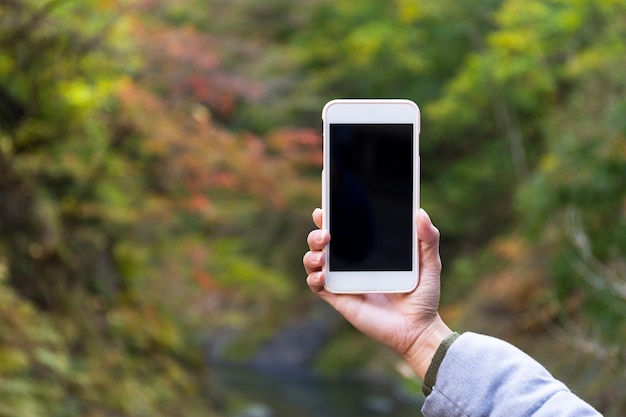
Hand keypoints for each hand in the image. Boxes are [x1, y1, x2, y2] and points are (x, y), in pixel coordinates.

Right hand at [303, 208, 451, 379]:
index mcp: (369, 251)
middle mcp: (352, 264)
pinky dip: (313, 278)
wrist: (419, 329)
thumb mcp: (429, 263)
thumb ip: (428, 238)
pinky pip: (317, 286)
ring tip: (323, 256)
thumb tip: (420, 212)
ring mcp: (343, 281)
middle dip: (317, 233)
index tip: (326, 207)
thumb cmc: (423, 297)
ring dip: (312, 254)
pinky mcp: (340, 299)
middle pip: (322, 243)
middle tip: (326, 232)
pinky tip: (322, 275)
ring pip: (314, 262)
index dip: (331, 218)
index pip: (344, 229)